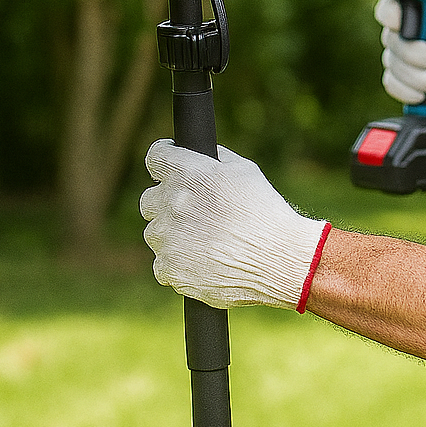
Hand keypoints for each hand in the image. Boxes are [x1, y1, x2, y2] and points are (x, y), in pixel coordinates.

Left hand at [140, 140, 329, 311]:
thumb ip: (217, 159)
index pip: (156, 157)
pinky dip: (177, 261)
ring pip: (155, 231)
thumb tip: (205, 157)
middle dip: (166, 201)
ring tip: (205, 239)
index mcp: (189, 174)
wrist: (276, 258)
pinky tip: (204, 259)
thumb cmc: (265, 212)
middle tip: (192, 209)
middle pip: (149, 198)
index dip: (162, 158)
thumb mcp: (246, 171)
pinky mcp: (168, 269)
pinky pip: (162, 262)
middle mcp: (172, 203)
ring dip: (172, 232)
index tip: (167, 163)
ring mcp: (167, 238)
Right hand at [374, 0, 425, 123]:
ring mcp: (400, 57)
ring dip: (412, 75)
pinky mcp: (400, 80)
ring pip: (391, 62)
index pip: (393, 5)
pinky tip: (422, 93)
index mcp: (422, 13)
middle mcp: (407, 33)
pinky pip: (391, 83)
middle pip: (390, 37)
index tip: (399, 24)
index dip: (390, 13)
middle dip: (410, 52)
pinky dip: (406, 90)